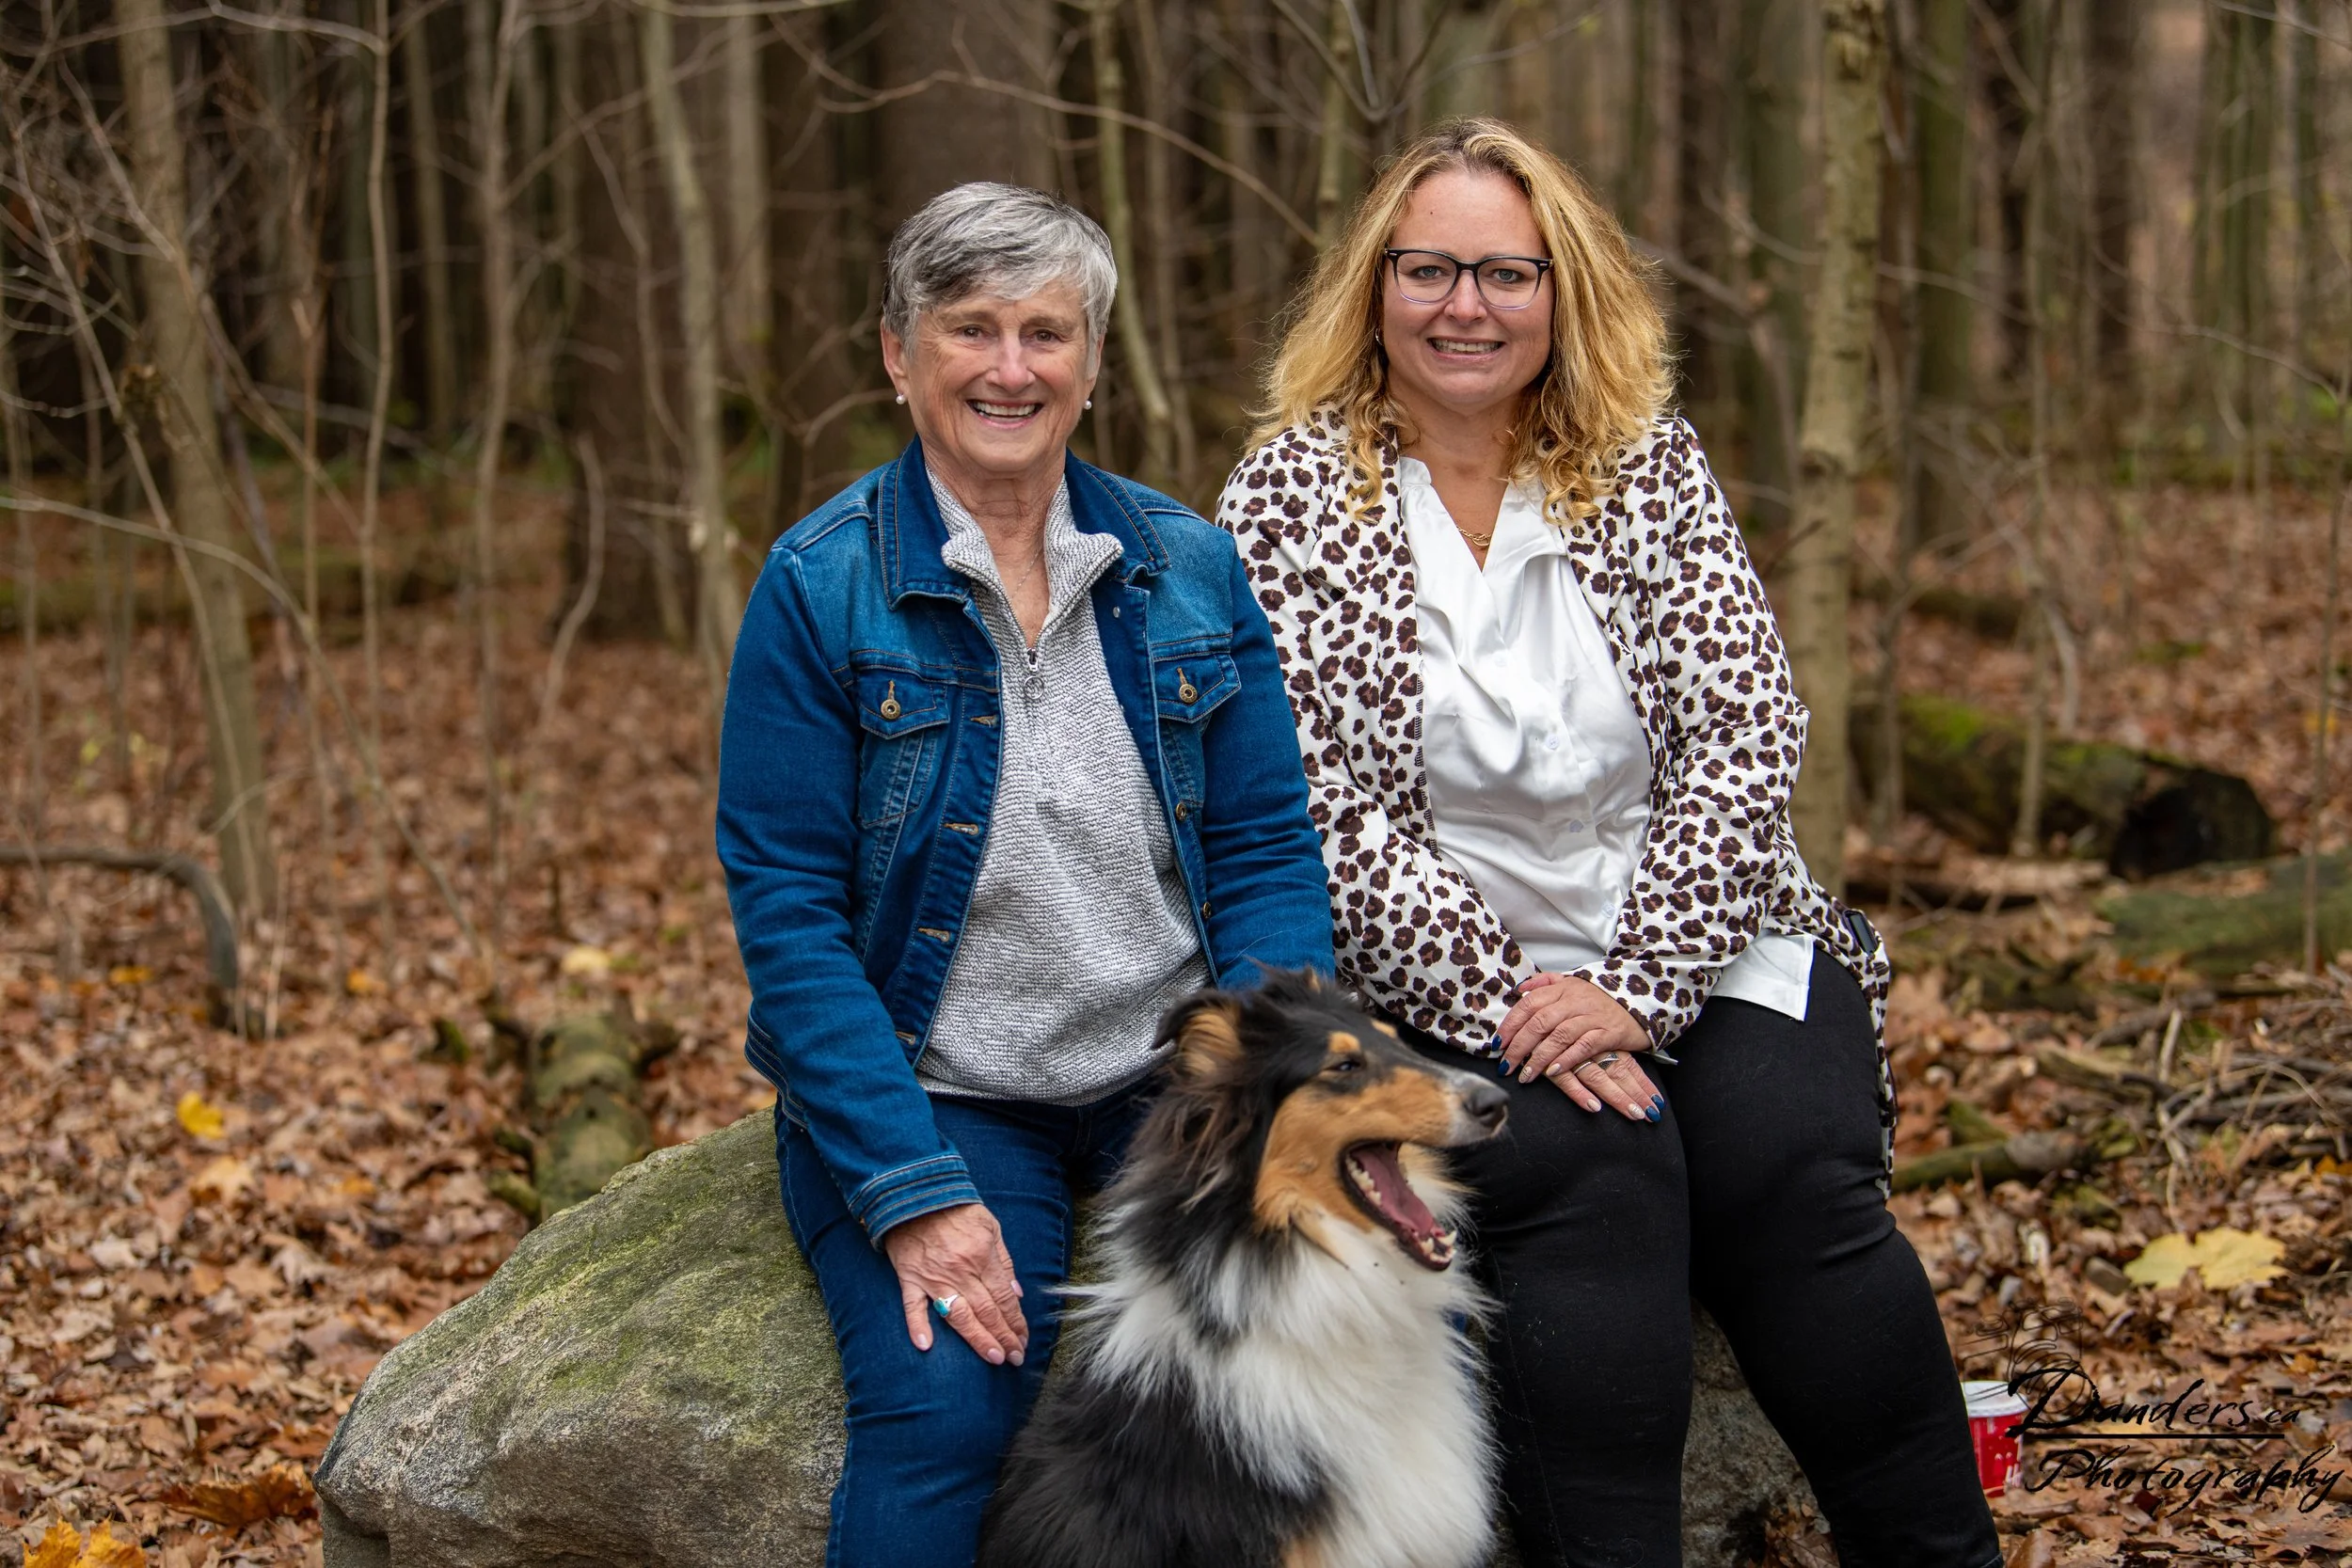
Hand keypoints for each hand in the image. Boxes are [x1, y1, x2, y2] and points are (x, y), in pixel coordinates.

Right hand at [881, 1202, 1027, 1366]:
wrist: (917, 1192)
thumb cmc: (957, 1209)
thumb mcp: (991, 1227)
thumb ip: (1004, 1262)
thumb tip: (1016, 1294)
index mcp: (982, 1257)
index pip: (1004, 1298)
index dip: (1016, 1322)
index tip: (1024, 1340)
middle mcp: (961, 1271)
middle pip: (987, 1311)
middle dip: (1004, 1337)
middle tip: (1015, 1358)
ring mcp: (934, 1277)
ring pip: (959, 1316)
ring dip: (977, 1339)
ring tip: (993, 1358)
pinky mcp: (910, 1278)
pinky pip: (912, 1306)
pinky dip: (917, 1326)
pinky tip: (926, 1346)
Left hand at [1497, 973, 1660, 1119]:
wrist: (1642, 999)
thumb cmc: (1601, 997)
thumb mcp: (1573, 983)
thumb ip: (1546, 984)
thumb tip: (1520, 989)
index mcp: (1562, 988)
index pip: (1528, 1004)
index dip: (1510, 1024)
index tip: (1497, 1044)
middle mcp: (1575, 1001)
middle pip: (1540, 1022)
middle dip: (1519, 1046)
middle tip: (1506, 1066)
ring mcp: (1592, 1016)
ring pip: (1559, 1036)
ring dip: (1539, 1058)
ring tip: (1525, 1075)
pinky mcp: (1609, 1032)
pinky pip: (1584, 1046)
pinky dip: (1567, 1059)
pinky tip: (1553, 1071)